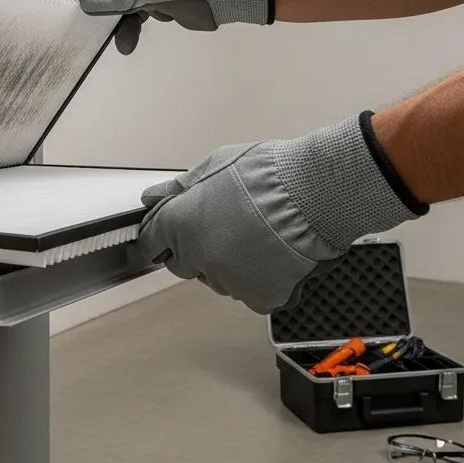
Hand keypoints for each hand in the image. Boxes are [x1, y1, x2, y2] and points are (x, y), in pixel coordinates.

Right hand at [67, 0, 271, 53]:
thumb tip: (85, 0)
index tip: (72, 4)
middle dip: (101, 8)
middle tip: (92, 27)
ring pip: (118, 4)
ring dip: (118, 24)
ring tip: (121, 42)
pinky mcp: (154, 0)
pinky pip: (133, 14)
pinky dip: (131, 28)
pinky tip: (130, 43)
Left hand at [136, 113, 427, 313]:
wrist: (312, 194)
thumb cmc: (266, 174)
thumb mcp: (215, 164)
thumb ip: (180, 187)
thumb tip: (154, 198)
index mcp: (179, 225)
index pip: (151, 242)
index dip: (160, 236)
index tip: (167, 233)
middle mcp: (198, 258)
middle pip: (185, 264)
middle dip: (195, 249)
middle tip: (224, 227)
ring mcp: (229, 282)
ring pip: (220, 279)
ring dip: (229, 264)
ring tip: (256, 236)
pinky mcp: (261, 298)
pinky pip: (254, 293)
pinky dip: (262, 279)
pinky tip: (274, 255)